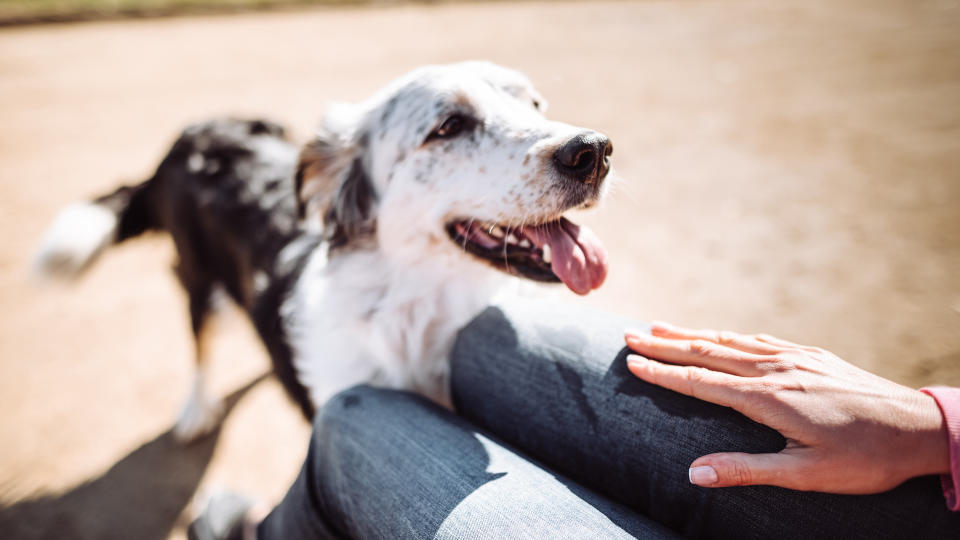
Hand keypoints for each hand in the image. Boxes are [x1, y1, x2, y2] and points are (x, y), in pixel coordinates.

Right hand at [624, 322, 949, 493]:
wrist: (919, 428)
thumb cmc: (864, 459)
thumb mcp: (805, 475)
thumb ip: (746, 470)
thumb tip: (694, 474)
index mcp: (768, 398)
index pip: (701, 382)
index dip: (664, 373)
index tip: (632, 363)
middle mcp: (776, 369)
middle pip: (708, 352)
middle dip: (666, 344)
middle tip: (629, 336)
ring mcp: (794, 357)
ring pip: (730, 341)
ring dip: (691, 333)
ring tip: (660, 327)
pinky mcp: (810, 355)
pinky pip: (757, 339)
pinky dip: (727, 335)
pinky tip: (719, 335)